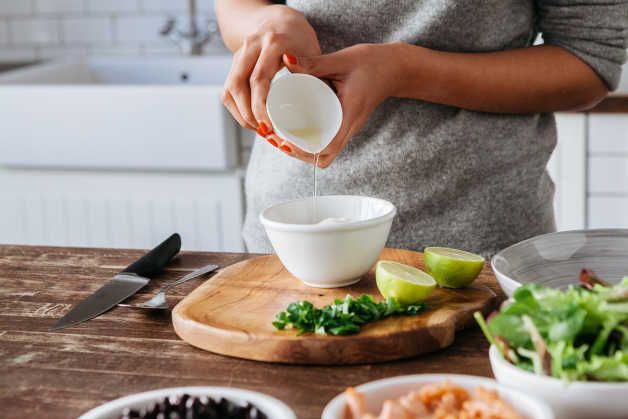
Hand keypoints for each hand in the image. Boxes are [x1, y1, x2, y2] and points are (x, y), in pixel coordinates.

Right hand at [221, 5, 320, 136]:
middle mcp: (251, 46)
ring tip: (258, 129)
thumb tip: (321, 104)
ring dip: (241, 113)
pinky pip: (228, 90)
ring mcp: (239, 53)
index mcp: (273, 43)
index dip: (260, 106)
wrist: (279, 20)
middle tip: (264, 132)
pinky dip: (236, 108)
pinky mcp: (234, 63)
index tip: (268, 126)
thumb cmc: (300, 39)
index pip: (259, 79)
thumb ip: (313, 74)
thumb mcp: (311, 52)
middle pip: (239, 85)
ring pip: (229, 89)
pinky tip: (250, 119)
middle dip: (248, 114)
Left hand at [272, 44, 401, 167]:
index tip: (284, 141)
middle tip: (276, 140)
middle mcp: (349, 127)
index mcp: (349, 116)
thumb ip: (314, 63)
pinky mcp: (345, 124)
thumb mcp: (341, 60)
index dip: (303, 150)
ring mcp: (348, 128)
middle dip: (298, 153)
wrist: (394, 68)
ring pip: (324, 153)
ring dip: (303, 151)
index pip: (327, 147)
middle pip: (323, 157)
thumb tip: (286, 60)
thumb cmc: (372, 63)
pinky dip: (310, 142)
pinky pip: (327, 142)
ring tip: (281, 138)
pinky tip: (293, 131)